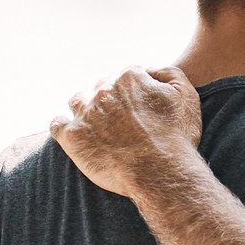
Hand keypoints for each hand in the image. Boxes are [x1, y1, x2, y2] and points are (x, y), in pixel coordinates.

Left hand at [52, 66, 201, 199]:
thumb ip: (169, 73)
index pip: (127, 76)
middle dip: (110, 100)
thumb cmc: (176, 138)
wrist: (161, 174)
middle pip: (101, 87)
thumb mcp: (187, 97)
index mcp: (129, 78)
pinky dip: (63, 125)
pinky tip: (73, 133)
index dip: (135, 91)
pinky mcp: (72, 137)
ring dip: (85, 108)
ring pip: (77, 101)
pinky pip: (57, 124)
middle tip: (120, 121)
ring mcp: (85, 113)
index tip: (139, 107)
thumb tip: (150, 70)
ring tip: (95, 125)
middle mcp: (104, 91)